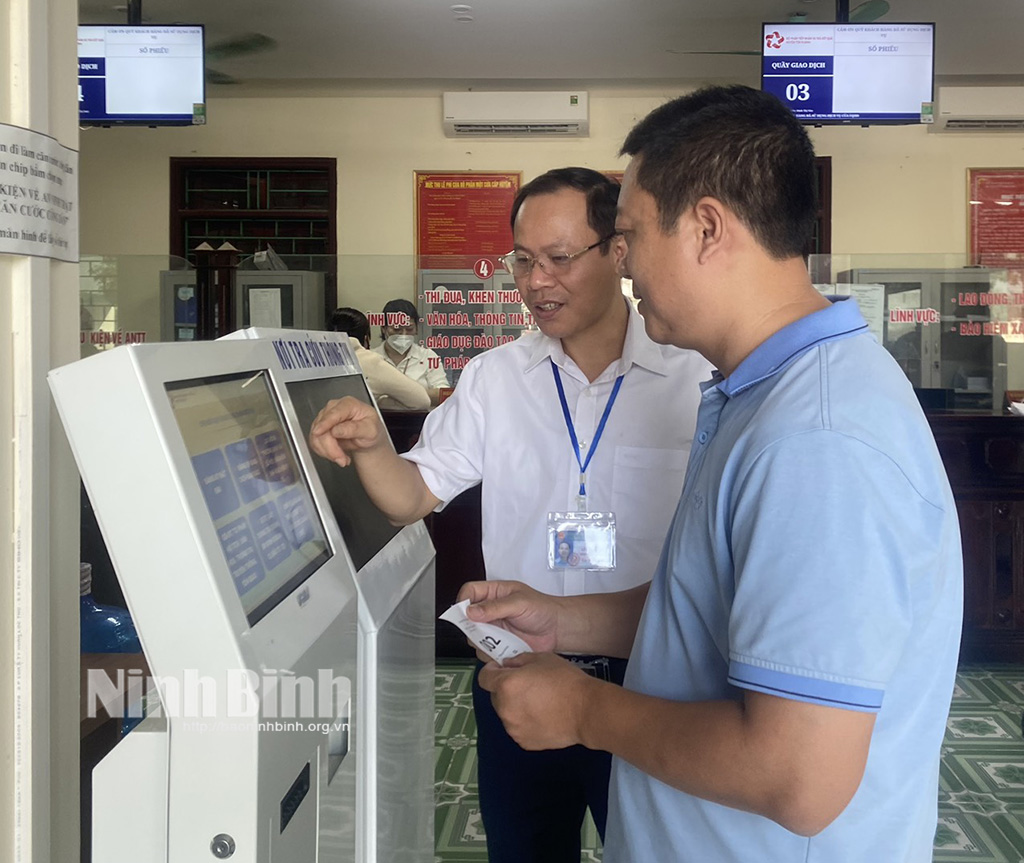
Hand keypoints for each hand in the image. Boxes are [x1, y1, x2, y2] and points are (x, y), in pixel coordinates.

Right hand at [309, 396, 385, 466]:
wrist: (367, 438)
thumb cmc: (370, 430)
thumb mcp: (370, 430)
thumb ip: (354, 429)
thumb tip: (337, 430)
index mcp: (349, 404)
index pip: (333, 413)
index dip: (324, 423)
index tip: (318, 433)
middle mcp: (334, 409)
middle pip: (322, 427)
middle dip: (330, 447)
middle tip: (342, 459)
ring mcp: (325, 418)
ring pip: (316, 436)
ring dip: (328, 452)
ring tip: (343, 458)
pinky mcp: (320, 429)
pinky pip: (315, 442)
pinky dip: (324, 452)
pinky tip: (337, 455)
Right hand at [457, 580, 559, 653]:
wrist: (557, 630)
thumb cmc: (542, 609)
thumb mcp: (519, 603)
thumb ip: (495, 607)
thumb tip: (470, 611)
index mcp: (494, 593)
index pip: (469, 591)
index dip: (463, 600)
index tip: (464, 612)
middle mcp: (489, 611)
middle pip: (466, 617)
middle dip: (471, 626)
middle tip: (482, 631)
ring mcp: (493, 629)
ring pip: (473, 637)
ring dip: (481, 642)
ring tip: (498, 641)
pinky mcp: (498, 645)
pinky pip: (485, 652)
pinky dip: (490, 654)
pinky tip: (503, 652)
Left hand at [478, 653, 592, 749]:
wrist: (585, 711)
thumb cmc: (565, 680)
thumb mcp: (541, 658)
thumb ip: (518, 660)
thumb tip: (508, 665)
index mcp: (506, 685)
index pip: (484, 678)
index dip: (491, 671)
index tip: (501, 669)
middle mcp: (504, 708)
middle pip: (495, 696)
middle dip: (505, 689)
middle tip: (526, 686)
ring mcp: (513, 728)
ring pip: (507, 713)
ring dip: (515, 706)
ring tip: (538, 703)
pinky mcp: (524, 742)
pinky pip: (518, 728)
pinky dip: (525, 722)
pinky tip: (543, 717)